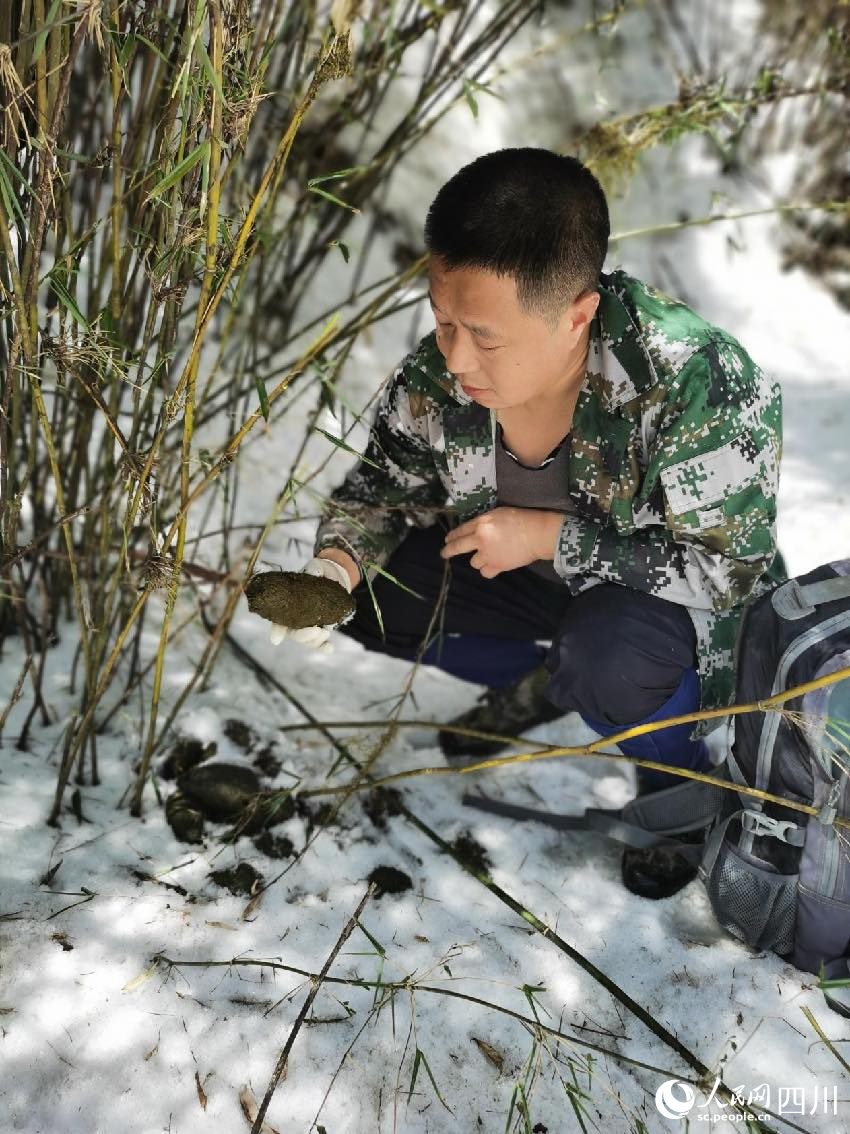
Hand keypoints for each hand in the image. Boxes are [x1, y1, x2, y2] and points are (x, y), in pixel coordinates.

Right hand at [269, 556, 353, 649]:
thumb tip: (313, 574)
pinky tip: (329, 649)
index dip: (276, 631)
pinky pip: (320, 642)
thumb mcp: (315, 567)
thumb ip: (313, 570)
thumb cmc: (319, 571)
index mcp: (287, 604)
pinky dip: (324, 647)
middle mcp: (295, 617)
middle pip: (293, 634)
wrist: (334, 577)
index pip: (278, 620)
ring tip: (325, 631)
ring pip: (307, 641)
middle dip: (302, 637)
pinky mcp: (321, 627)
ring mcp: (308, 624)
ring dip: (315, 641)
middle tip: (315, 631)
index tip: (276, 640)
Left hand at [441, 507, 562, 578]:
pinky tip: (493, 566)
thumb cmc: (521, 519)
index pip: (460, 530)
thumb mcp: (499, 513)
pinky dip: (488, 570)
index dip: (452, 536)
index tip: (448, 539)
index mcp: (480, 524)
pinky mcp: (497, 566)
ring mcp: (487, 554)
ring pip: (473, 562)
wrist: (536, 534)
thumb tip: (477, 528)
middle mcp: (480, 539)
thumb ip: (485, 522)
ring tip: (487, 556)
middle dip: (448, 551)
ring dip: (478, 560)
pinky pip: (485, 572)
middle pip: (457, 547)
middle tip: (444, 554)